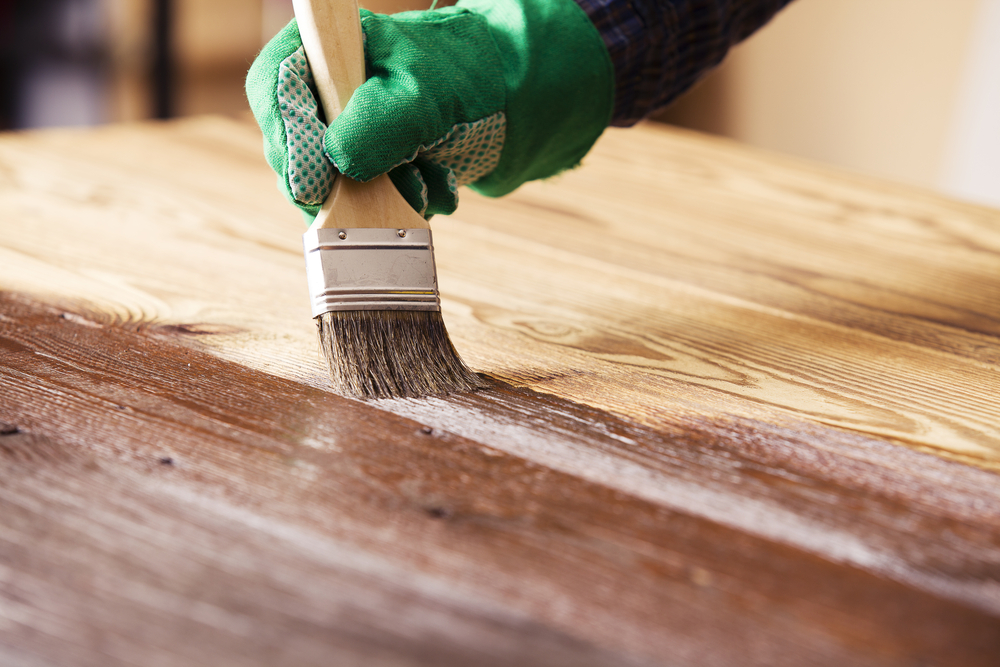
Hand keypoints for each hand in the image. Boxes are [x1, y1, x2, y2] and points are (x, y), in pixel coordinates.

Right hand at [246, 0, 612, 219]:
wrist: (512, 100)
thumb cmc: (466, 78)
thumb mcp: (423, 94)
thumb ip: (377, 124)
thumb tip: (334, 162)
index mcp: (324, 51)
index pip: (272, 91)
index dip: (286, 140)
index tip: (314, 182)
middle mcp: (323, 93)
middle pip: (290, 149)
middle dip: (338, 179)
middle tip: (386, 186)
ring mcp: (341, 133)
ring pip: (325, 187)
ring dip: (374, 199)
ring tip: (426, 178)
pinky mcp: (364, 169)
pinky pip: (359, 205)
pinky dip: (397, 206)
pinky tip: (432, 184)